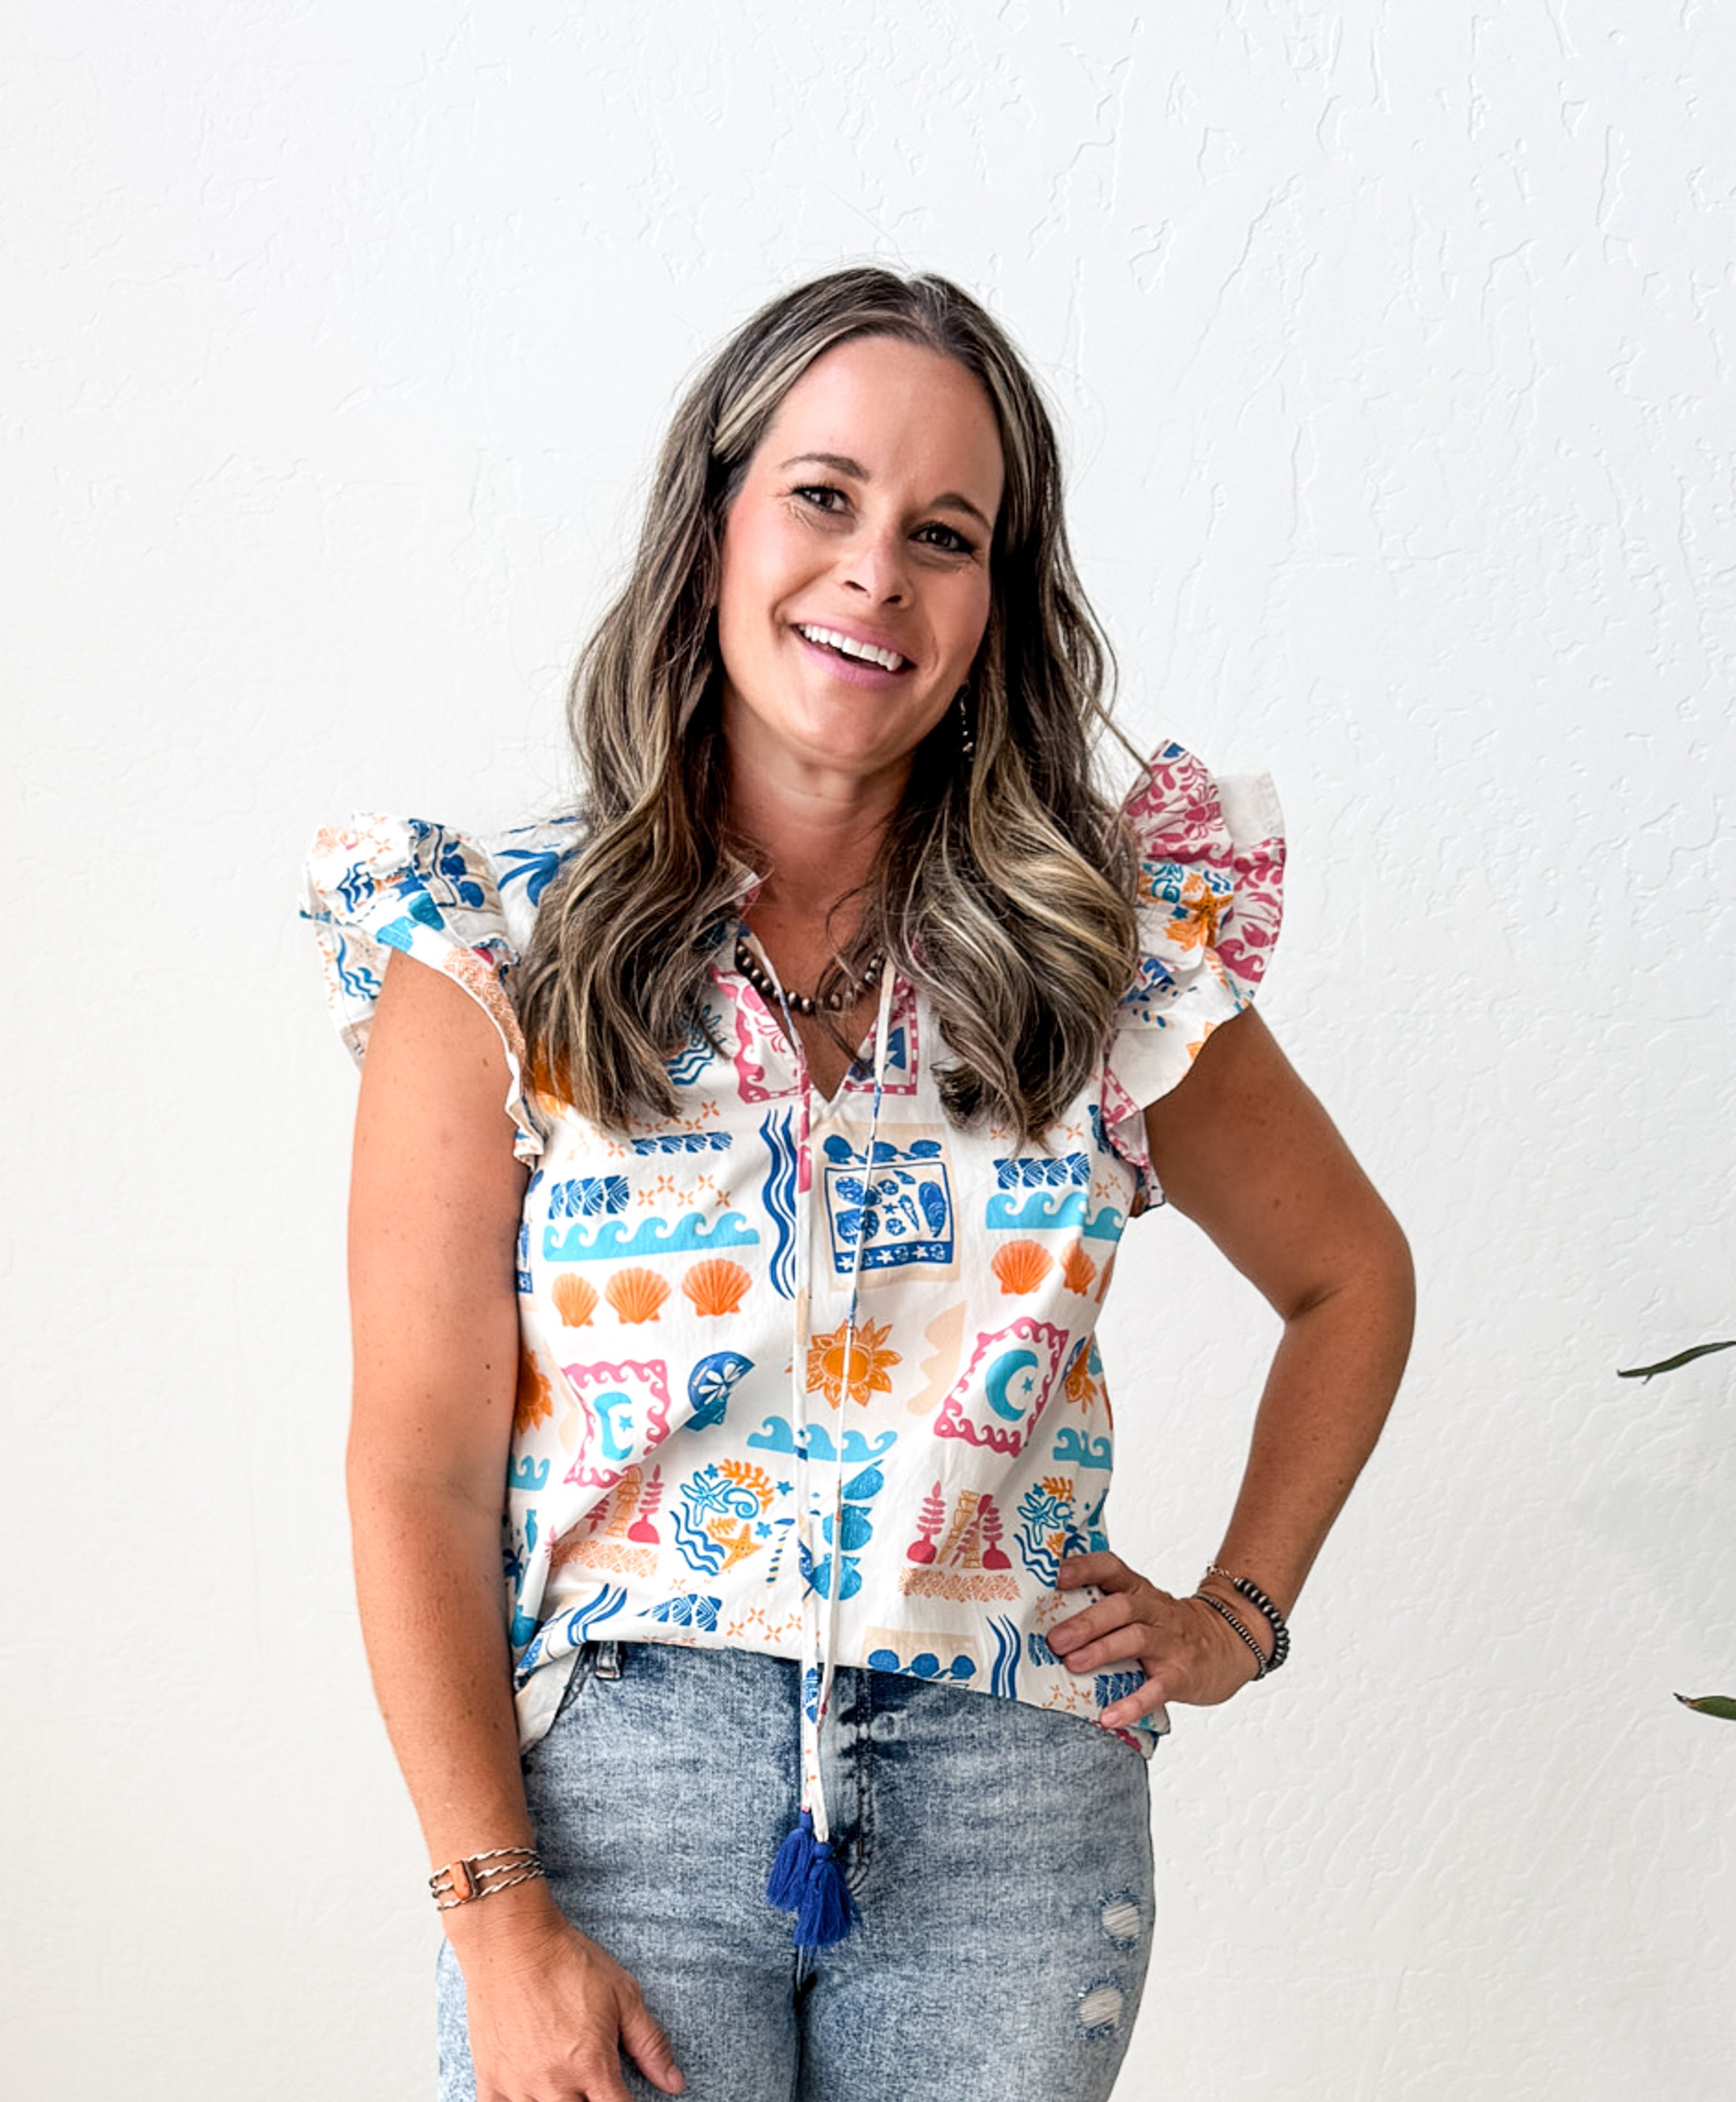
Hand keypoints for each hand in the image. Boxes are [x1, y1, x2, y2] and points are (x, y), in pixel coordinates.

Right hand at [458, 1907, 684, 2100]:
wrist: (512, 1940)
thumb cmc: (568, 1962)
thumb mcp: (622, 1995)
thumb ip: (650, 2043)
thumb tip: (674, 2083)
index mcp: (592, 2066)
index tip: (625, 2097)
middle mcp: (555, 2085)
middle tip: (593, 2084)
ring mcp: (518, 2086)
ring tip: (566, 2086)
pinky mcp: (489, 2079)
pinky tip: (528, 2095)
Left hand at [1050, 1552, 1265, 1728]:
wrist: (1230, 1642)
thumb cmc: (1170, 1627)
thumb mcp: (1143, 1607)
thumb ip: (1105, 1608)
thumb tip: (1046, 1623)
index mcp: (1139, 1591)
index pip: (1112, 1568)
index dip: (1085, 1568)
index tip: (1057, 1576)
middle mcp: (1154, 1611)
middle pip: (1120, 1606)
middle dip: (1086, 1621)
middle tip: (1055, 1639)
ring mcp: (1170, 1642)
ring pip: (1136, 1639)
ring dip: (1102, 1650)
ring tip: (1073, 1665)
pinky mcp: (1182, 1675)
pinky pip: (1156, 1689)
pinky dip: (1132, 1703)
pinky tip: (1109, 1716)